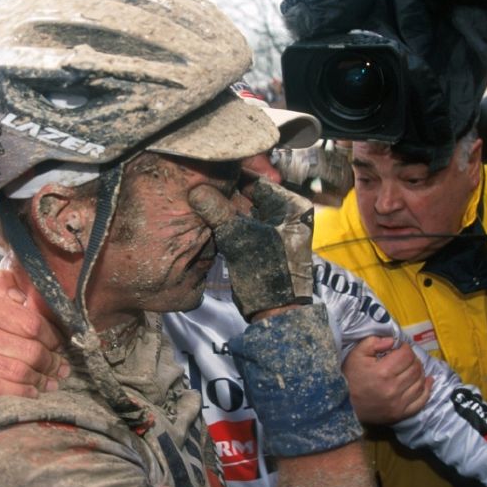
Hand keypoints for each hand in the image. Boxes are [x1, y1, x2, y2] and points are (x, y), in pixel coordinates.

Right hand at [0, 269, 69, 412]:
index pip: (32, 323)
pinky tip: (31, 393)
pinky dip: (22, 394)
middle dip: (51, 362)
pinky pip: (1, 390)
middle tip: (59, 368)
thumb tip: (30, 295)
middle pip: (30, 349)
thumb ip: (5, 286)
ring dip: (41, 380)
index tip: (60, 346)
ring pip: (19, 372)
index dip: (53, 337)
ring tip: (49, 382)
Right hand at [188, 178, 313, 319]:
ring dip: (223, 209)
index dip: (230, 177)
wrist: (276, 312)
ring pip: (243, 210)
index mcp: (291, 206)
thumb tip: (196, 190)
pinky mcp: (263, 243)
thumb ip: (218, 211)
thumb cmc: (267, 272)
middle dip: (224, 194)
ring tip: (198, 202)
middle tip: (197, 188)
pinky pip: (242, 225)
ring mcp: (275, 228)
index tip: (205, 174)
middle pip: (249, 195)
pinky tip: (207, 220)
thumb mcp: (240, 237)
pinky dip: (227, 223)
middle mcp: (286, 213)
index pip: (256, 181)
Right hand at [343, 337, 432, 424]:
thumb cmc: (350, 378)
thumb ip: (373, 342)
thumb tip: (392, 341)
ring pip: (420, 382)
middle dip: (413, 359)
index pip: (406, 355)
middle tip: (406, 357)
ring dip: (420, 372)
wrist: (344, 406)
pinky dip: (427, 389)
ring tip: (412, 368)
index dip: (405, 348)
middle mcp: (394, 388)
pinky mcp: (401, 414)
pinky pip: (422, 400)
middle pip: (415, 368)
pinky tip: (427, 381)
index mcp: (383, 372)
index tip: (400, 348)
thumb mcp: (356, 355)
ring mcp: (399, 403)